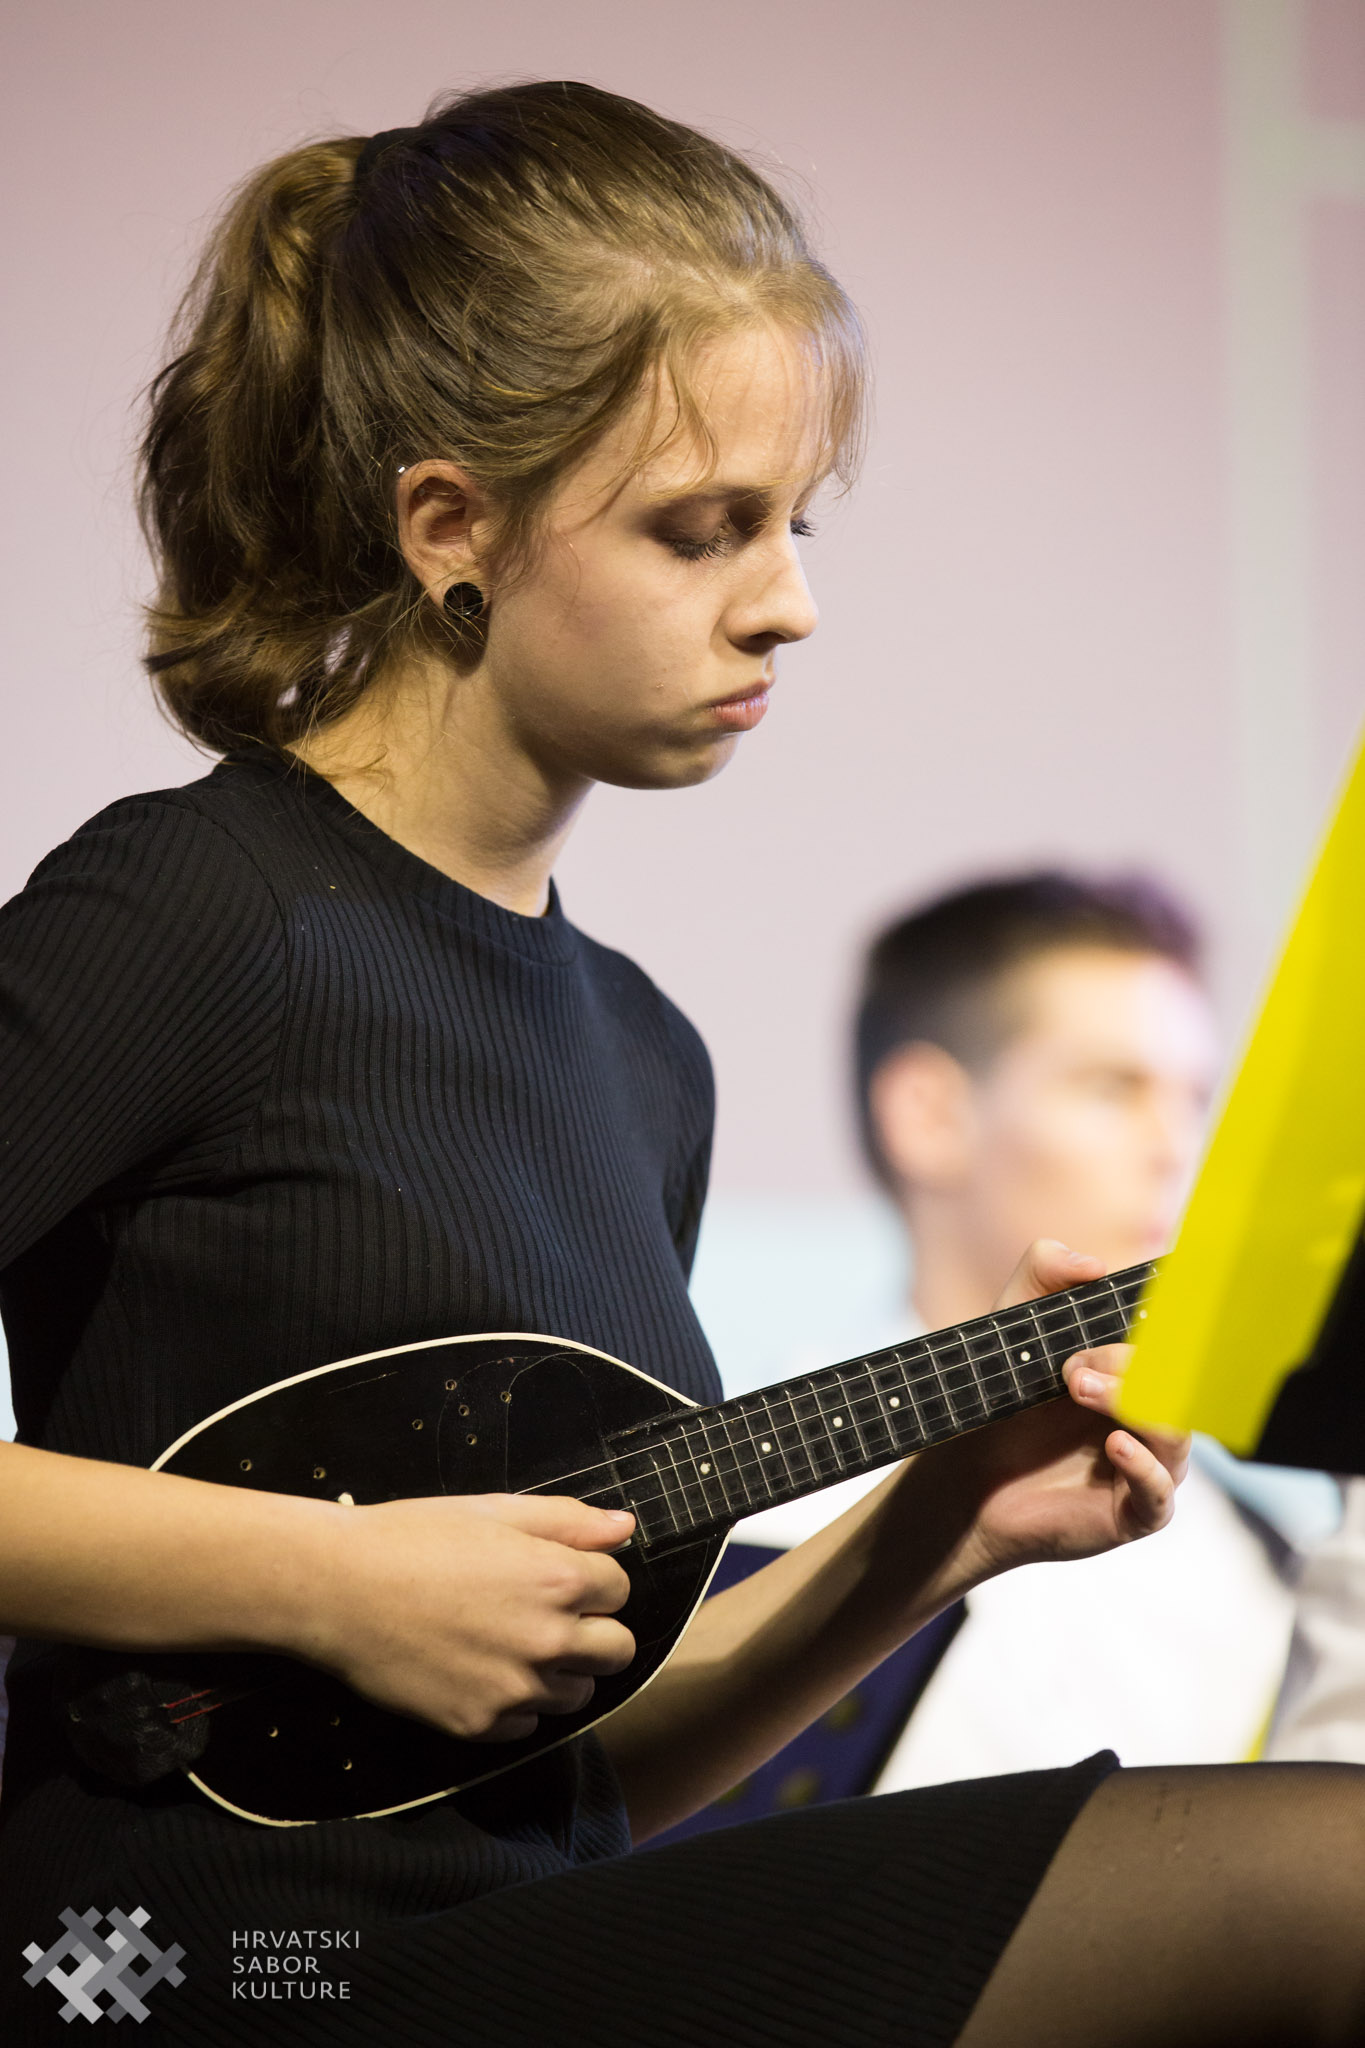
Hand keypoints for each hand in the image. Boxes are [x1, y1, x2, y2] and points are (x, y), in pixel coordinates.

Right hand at [304, 1493, 636, 1741]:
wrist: (338, 1590)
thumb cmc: (413, 1538)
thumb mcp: (495, 1512)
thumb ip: (569, 1521)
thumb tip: (625, 1528)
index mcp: (558, 1579)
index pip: (620, 1589)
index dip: (592, 1579)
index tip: (558, 1575)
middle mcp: (548, 1640)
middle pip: (617, 1650)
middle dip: (594, 1630)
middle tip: (547, 1615)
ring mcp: (515, 1690)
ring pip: (577, 1693)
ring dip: (559, 1671)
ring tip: (511, 1643)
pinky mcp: (480, 1726)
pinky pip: (527, 1726)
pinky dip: (515, 1704)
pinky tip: (480, 1671)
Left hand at [910, 1239, 1188, 1585]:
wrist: (965, 1477)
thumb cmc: (1001, 1401)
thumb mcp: (1012, 1325)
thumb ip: (1042, 1275)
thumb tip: (1091, 1264)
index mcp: (1138, 1368)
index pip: (1181, 1337)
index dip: (1180, 1316)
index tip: (1164, 1297)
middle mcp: (1153, 1413)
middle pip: (1178, 1380)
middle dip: (1128, 1360)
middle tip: (1071, 1365)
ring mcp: (1149, 1462)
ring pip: (1175, 1430)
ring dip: (1131, 1402)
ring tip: (1079, 1388)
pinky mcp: (1135, 1512)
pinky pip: (1160, 1490)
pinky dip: (1143, 1465)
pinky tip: (1114, 1445)